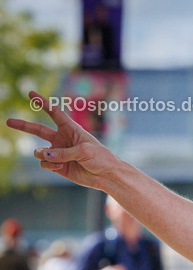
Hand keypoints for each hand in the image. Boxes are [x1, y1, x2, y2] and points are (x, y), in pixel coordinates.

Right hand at [5, 92, 122, 189]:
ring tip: (58, 160)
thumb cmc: (101, 158)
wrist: (106, 176)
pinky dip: (50, 165)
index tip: (31, 94)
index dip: (42, 103)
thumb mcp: (84, 151)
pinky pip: (44, 163)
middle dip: (23, 125)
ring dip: (44, 155)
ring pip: (39, 151)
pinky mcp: (57, 165)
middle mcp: (62, 139)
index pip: (54, 113)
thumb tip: (43, 154)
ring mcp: (58, 153)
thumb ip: (63, 152)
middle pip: (38, 130)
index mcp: (71, 129)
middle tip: (8, 121)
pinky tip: (61, 167)